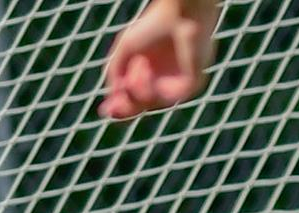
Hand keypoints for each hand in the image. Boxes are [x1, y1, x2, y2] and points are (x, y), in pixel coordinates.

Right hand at [100, 0, 220, 120]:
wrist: (178, 15)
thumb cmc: (152, 25)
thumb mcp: (126, 48)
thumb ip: (115, 70)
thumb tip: (112, 95)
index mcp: (153, 74)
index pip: (138, 97)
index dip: (122, 105)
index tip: (105, 112)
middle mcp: (167, 82)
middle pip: (146, 105)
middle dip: (128, 108)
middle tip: (111, 111)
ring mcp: (180, 84)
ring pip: (155, 102)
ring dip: (139, 88)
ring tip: (139, 65)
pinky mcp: (192, 84)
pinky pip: (169, 97)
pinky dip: (151, 86)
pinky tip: (145, 69)